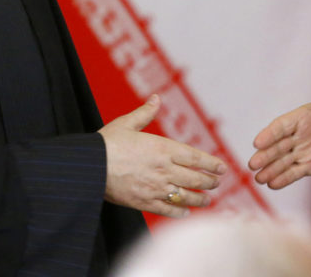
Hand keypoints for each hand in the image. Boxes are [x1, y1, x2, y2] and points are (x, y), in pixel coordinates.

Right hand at [99, 94, 226, 217]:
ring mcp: (156, 188)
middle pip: (196, 178)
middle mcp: (164, 169)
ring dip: (200, 199)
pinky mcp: (144, 203)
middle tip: (217, 183)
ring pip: (186, 196)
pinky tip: (186, 211)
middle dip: (210, 182)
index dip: (212, 164)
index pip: (196, 158)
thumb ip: (145, 113)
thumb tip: (156, 98)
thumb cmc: (106, 143)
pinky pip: (168, 210)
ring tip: (208, 200)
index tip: (222, 169)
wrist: (88, 167)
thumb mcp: (126, 123)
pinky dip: (180, 212)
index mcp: (163, 148)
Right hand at [248, 82, 310, 188]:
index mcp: (303, 117)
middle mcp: (299, 134)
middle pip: (277, 146)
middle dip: (265, 155)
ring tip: (259, 179)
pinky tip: (272, 184)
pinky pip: (295, 172)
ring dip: (270, 169)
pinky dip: (284, 178)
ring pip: (283, 161)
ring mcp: (303, 151)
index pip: (282, 126)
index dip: (269, 134)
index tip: (257, 142)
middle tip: (252, 164)